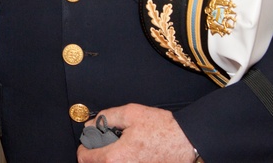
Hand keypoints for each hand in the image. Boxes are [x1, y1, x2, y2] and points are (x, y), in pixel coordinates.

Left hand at [76, 104, 197, 162]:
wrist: (188, 141)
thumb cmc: (162, 127)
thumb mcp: (131, 113)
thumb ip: (106, 117)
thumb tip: (91, 124)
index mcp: (116, 157)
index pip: (85, 159)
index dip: (84, 148)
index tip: (88, 142)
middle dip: (96, 156)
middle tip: (103, 144)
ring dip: (109, 160)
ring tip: (119, 148)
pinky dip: (123, 162)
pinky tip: (131, 154)